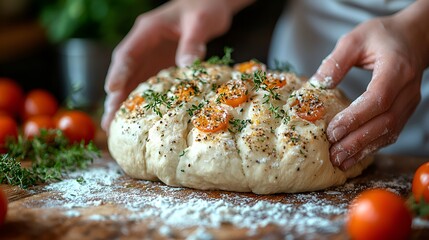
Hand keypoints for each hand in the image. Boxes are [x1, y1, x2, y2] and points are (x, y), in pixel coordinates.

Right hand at [101, 0, 253, 131]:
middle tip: (108, 119)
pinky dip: (140, 100)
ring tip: (114, 126)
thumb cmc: (204, 8)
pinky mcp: (159, 64)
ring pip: (132, 81)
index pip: (128, 52)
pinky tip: (137, 119)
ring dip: (123, 102)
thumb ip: (192, 43)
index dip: (119, 72)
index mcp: (148, 30)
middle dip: (115, 96)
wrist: (209, 6)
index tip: (112, 90)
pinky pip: (146, 83)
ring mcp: (150, 56)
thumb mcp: (200, 23)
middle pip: (124, 72)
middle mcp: (144, 44)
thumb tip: (186, 67)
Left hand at [310, 0, 428, 169]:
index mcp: (396, 69)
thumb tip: (316, 85)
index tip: (333, 131)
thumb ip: (336, 61)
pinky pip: (390, 133)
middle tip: (333, 154)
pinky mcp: (404, 111)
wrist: (413, 38)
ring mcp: (409, 103)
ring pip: (389, 132)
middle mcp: (407, 89)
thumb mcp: (355, 39)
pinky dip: (371, 147)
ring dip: (363, 149)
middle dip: (357, 141)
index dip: (356, 117)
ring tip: (340, 162)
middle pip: (384, 122)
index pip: (378, 98)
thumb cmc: (382, 36)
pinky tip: (353, 157)